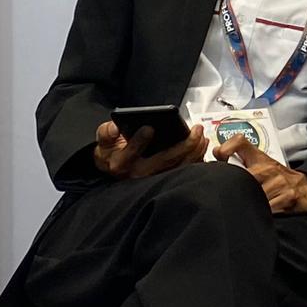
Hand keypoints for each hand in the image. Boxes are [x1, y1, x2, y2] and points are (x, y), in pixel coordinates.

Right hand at [91, 120, 207, 179]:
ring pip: (178, 167)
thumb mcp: (103, 142)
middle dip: (183, 145)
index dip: (140, 141)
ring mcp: (155, 179)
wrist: (114, 167)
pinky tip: (203, 145)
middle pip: (164, 160)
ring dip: (194, 151)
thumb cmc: (112, 151)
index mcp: (122, 163)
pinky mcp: (166, 179)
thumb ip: (106, 133)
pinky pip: (184, 171)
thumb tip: (113, 127)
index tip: (149, 128)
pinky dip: (196, 159)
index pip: (131, 152)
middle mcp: (140, 173)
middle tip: (196, 129)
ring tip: (202, 135)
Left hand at [216, 134, 306, 214]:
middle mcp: (267, 168)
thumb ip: (238, 156)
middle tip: (231, 195)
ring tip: (246, 205)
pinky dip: (262, 212)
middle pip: (243, 177)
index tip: (219, 157)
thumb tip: (216, 152)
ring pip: (253, 195)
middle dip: (235, 188)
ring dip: (247, 203)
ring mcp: (279, 182)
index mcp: (258, 158)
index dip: (226, 148)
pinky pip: (267, 208)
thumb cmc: (277, 177)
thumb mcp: (259, 162)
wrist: (305, 188)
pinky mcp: (288, 197)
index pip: (240, 142)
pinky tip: (260, 212)